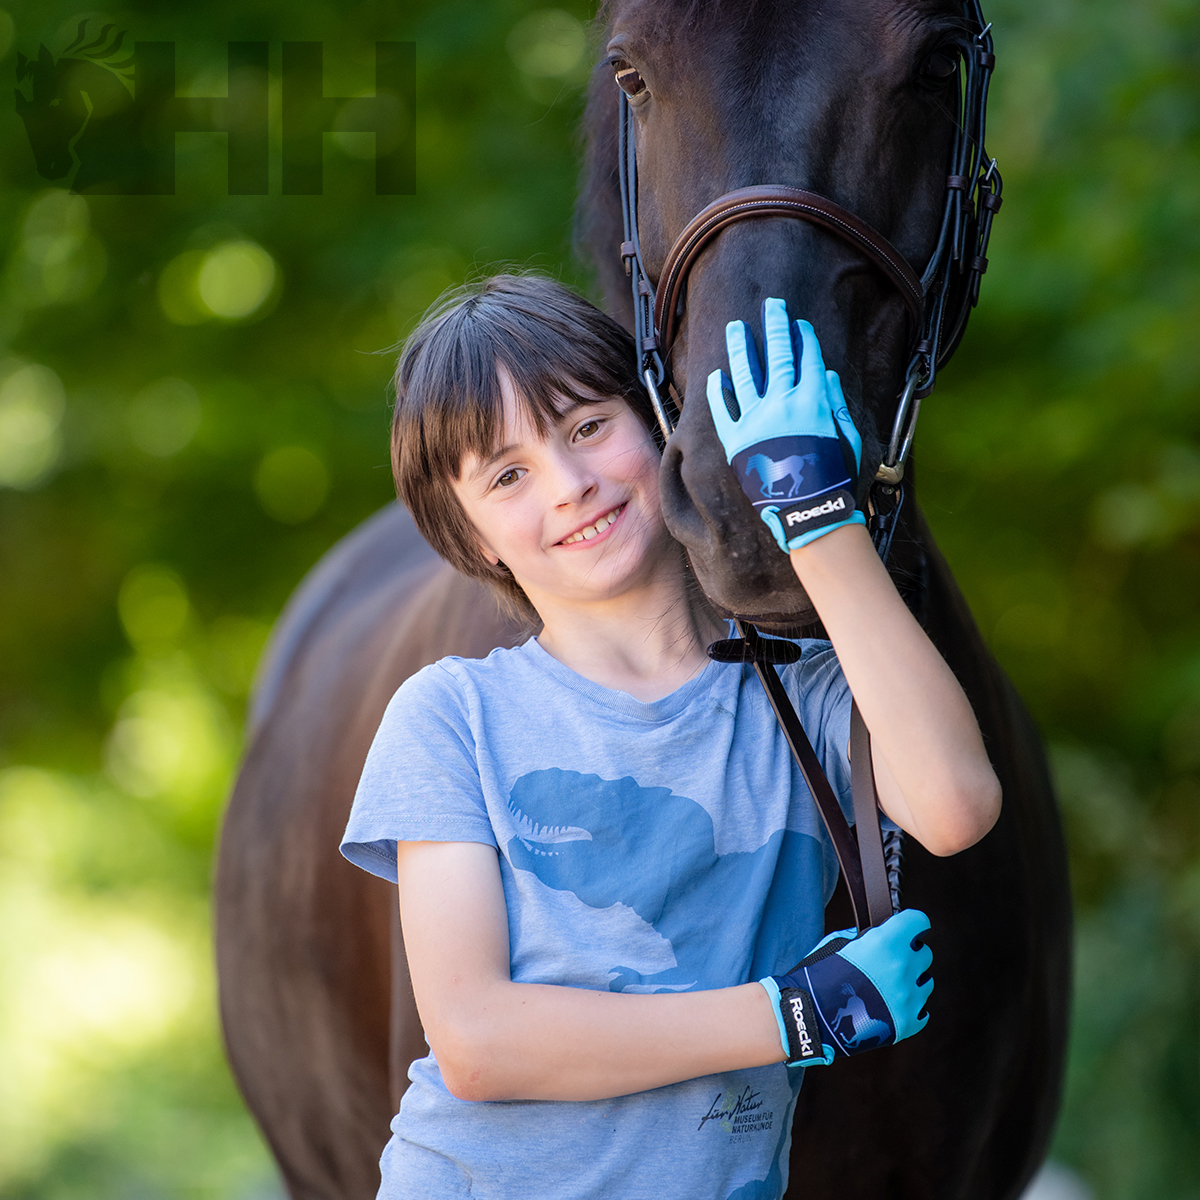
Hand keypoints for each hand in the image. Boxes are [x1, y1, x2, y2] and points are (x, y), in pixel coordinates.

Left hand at [705, 297, 864, 552]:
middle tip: (771, 305)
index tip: (799, 323)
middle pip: (778, 355)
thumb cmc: (833, 477)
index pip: (808, 358)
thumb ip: (834, 403)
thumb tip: (825, 374)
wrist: (808, 512)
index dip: (804, 338)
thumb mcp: (846, 437)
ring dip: (740, 347)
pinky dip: (719, 391)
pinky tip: (717, 375)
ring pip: (745, 375)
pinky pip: (724, 410)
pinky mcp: (736, 441)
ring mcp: (756, 421)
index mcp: (814, 401)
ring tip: (736, 328)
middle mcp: (783, 404)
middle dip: (775, 326)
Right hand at [758, 908, 932, 1065]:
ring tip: (889, 987)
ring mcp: (908, 998)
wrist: (811, 1016)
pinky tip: (892, 1005)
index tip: (908, 928)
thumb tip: (876, 938)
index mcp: (885, 943)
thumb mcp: (837, 943)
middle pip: (924, 954)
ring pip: (926, 983)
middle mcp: (902, 969)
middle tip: (890, 961)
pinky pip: (922, 1011)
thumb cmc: (819, 977)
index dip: (911, 923)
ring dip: (912, 981)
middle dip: (909, 954)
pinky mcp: (907, 1023)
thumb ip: (865, 938)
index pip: (918, 921)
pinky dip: (910, 1007)